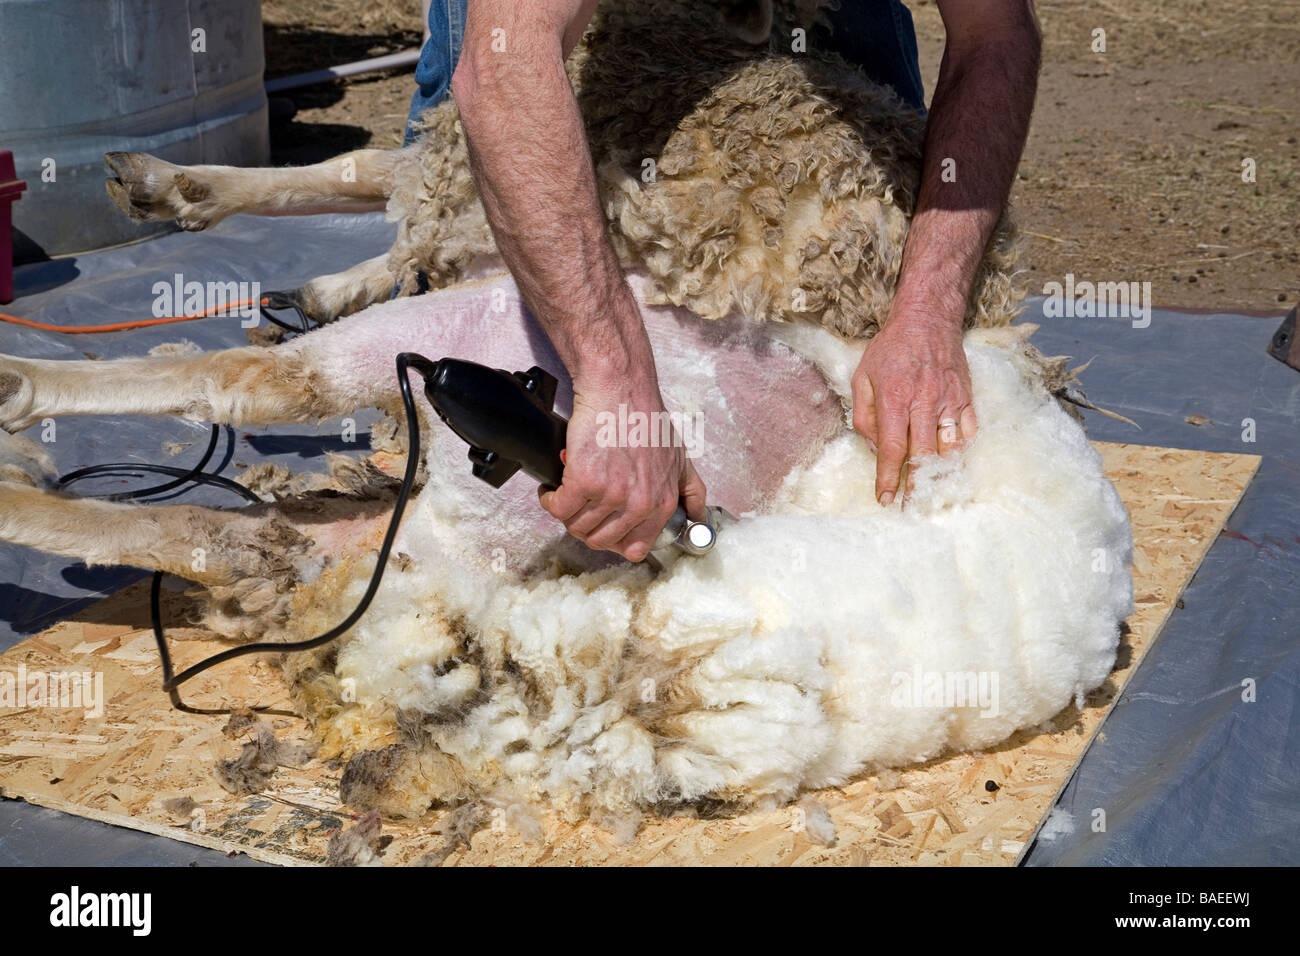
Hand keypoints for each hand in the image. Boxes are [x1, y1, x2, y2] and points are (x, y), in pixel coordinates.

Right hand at [539, 378, 707, 560]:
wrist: (620, 390)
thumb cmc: (645, 419)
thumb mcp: (680, 458)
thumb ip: (690, 491)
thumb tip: (698, 517)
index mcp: (661, 504)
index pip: (634, 549)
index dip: (613, 540)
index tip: (603, 526)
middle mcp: (639, 505)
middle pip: (600, 540)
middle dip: (585, 526)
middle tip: (580, 506)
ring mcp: (612, 495)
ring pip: (577, 526)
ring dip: (566, 512)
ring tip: (566, 493)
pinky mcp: (584, 482)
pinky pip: (558, 509)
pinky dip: (549, 500)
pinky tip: (552, 488)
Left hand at [850, 310, 976, 505]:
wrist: (927, 320)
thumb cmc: (890, 350)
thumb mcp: (862, 376)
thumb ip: (864, 415)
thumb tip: (875, 448)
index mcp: (895, 399)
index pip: (893, 449)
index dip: (889, 478)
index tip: (885, 499)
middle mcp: (925, 403)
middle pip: (924, 455)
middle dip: (916, 486)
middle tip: (910, 508)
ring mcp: (949, 401)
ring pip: (950, 449)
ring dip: (941, 474)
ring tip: (932, 493)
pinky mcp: (966, 398)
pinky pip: (968, 434)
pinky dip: (960, 452)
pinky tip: (951, 464)